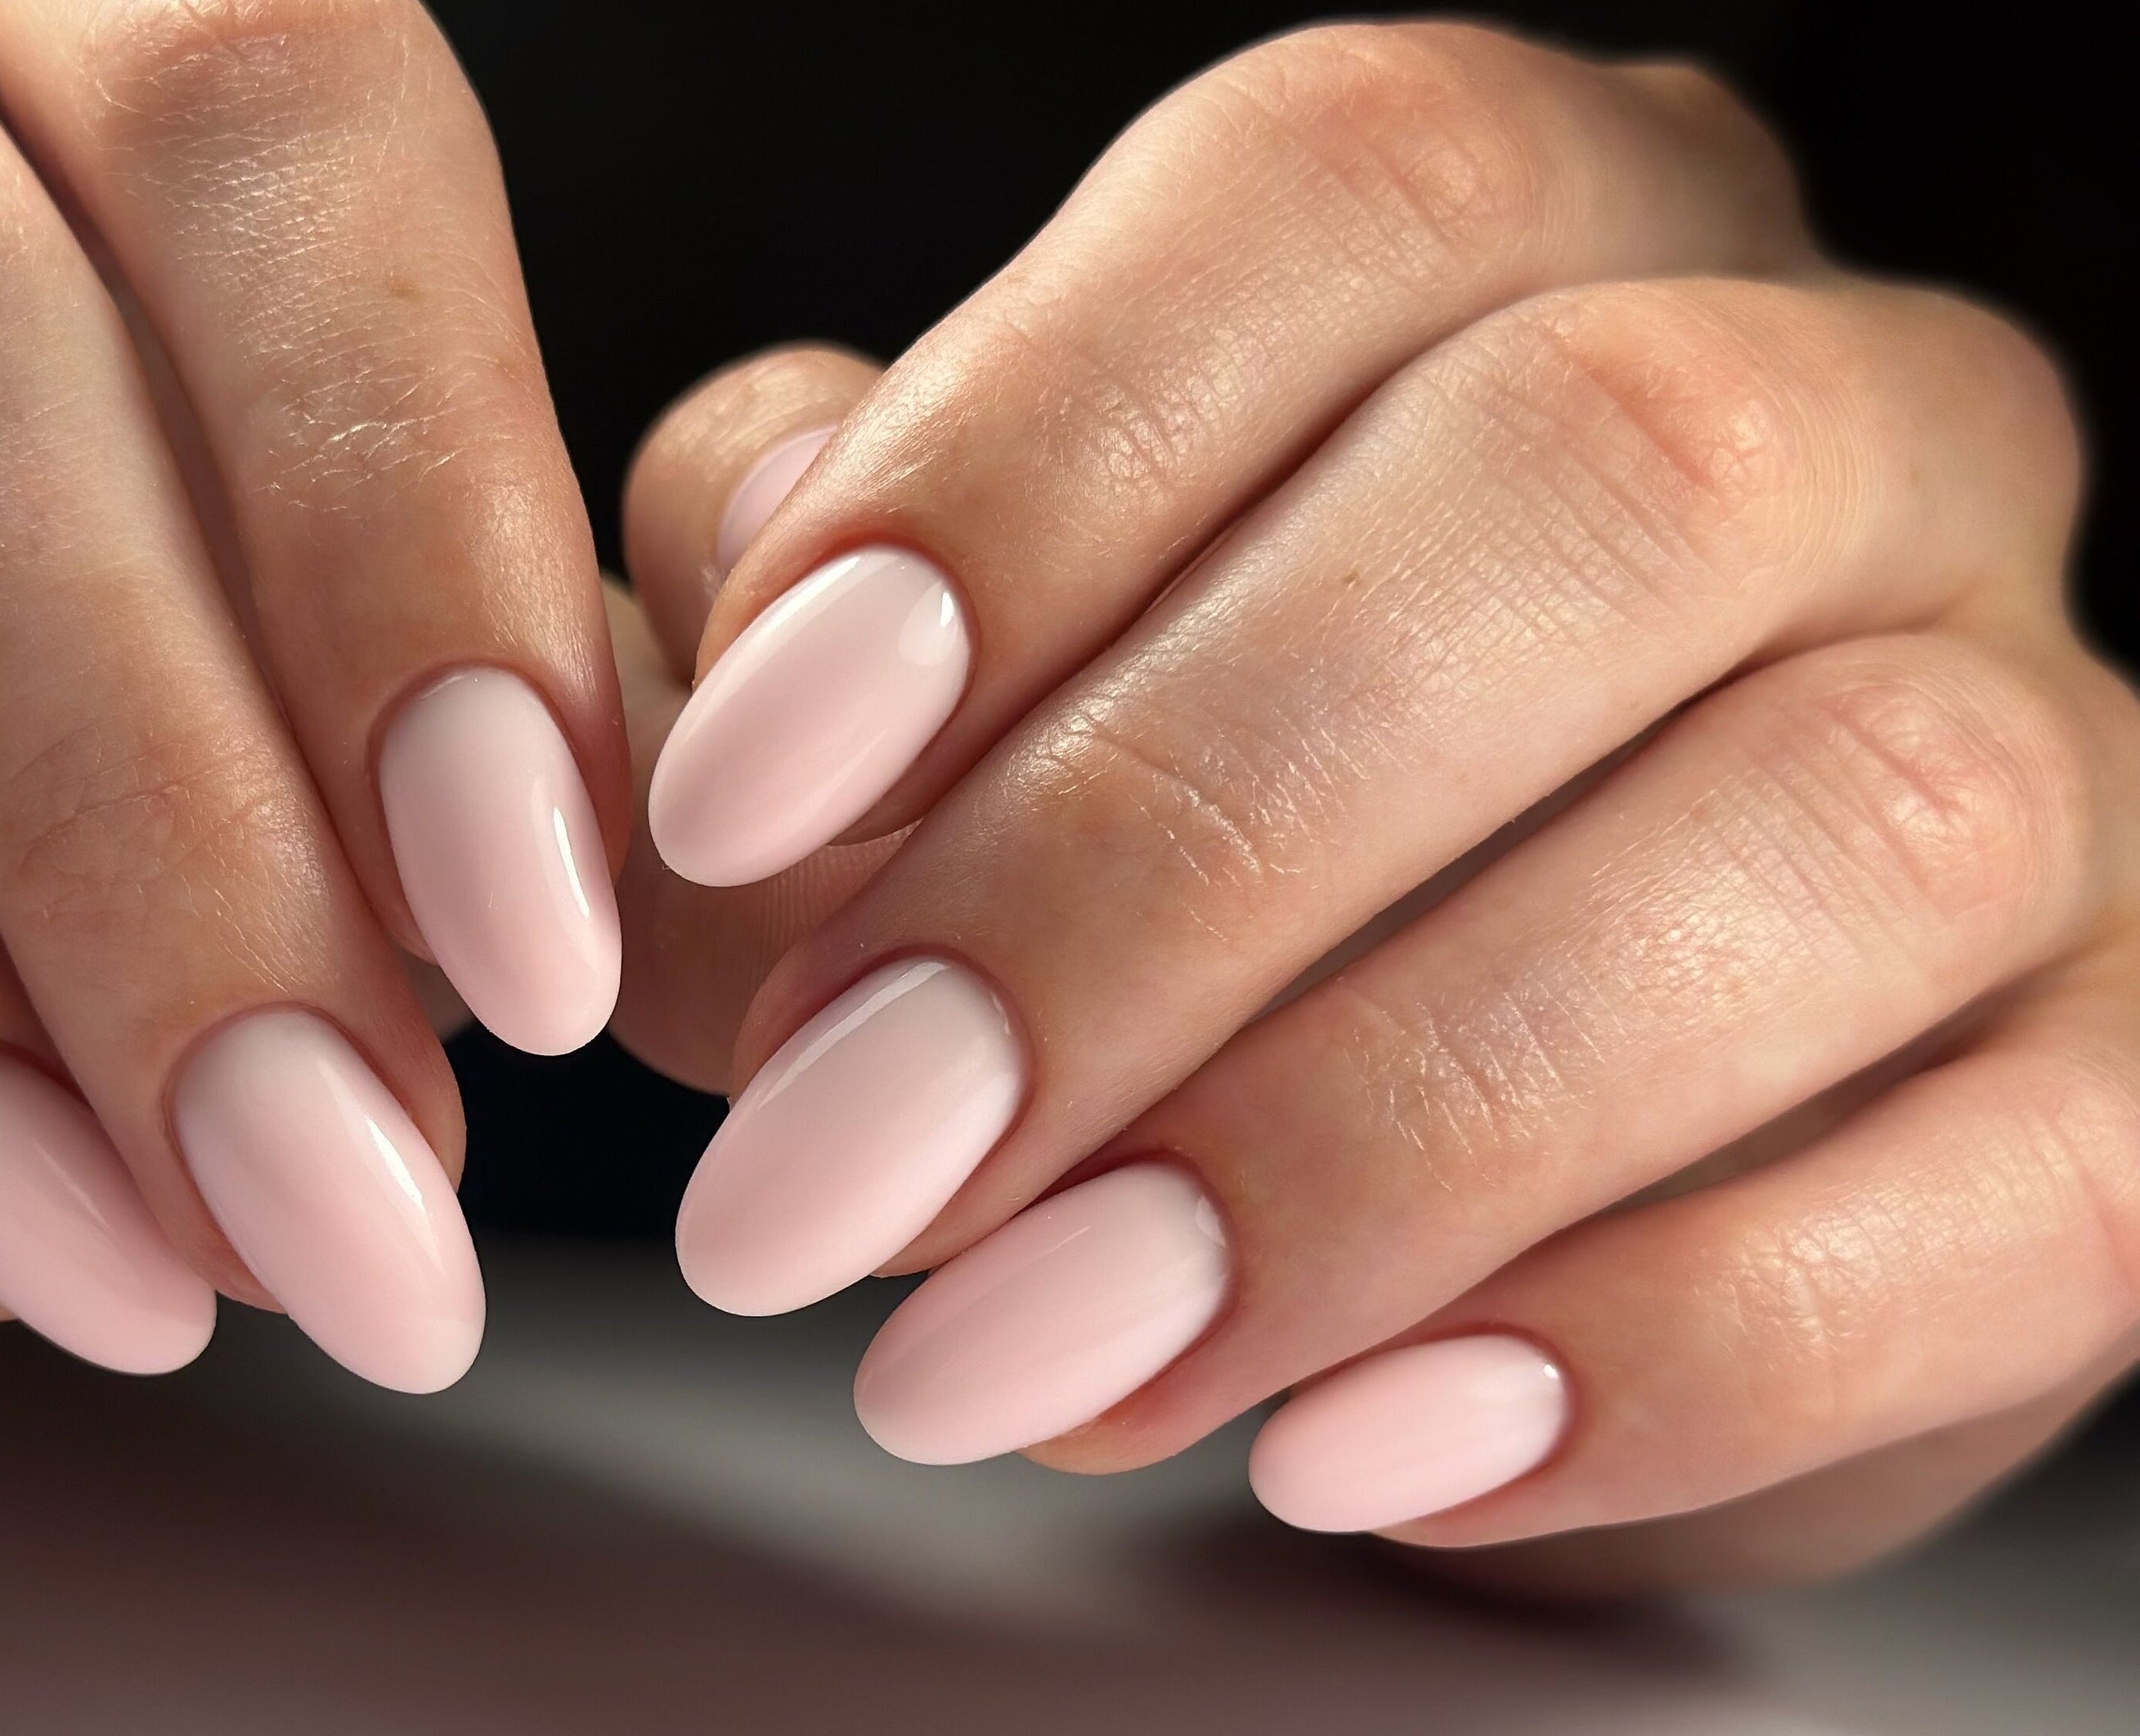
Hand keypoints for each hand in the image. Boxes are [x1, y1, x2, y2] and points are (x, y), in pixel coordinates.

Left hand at [613, 20, 2136, 1591]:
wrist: (1474, 1143)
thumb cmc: (1154, 827)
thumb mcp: (924, 671)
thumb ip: (790, 605)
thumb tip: (757, 655)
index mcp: (1534, 222)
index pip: (1331, 190)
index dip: (1018, 473)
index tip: (735, 803)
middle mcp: (1849, 407)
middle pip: (1589, 485)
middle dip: (1160, 855)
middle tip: (852, 1151)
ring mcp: (2050, 726)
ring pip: (1835, 830)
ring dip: (1376, 1127)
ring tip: (1040, 1346)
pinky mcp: (2133, 1065)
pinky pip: (2021, 1190)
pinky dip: (1659, 1344)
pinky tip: (1351, 1446)